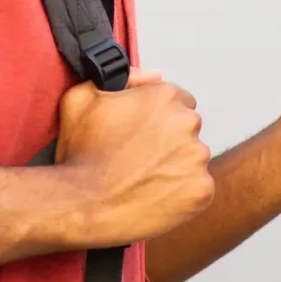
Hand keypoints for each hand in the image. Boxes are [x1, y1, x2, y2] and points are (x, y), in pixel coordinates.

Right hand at [54, 70, 214, 247]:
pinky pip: (197, 189)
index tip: (142, 134)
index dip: (158, 118)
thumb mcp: (83, 98)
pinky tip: (153, 198)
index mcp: (164, 97)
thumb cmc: (79, 154)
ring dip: (175, 167)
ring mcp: (196, 159)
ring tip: (143, 180)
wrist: (81, 206)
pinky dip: (181, 194)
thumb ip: (123, 77)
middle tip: (139, 159)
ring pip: (192, 160)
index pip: (179, 100)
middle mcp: (187, 123)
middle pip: (187, 129)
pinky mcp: (201, 191)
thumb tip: (155, 75)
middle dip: (168, 141)